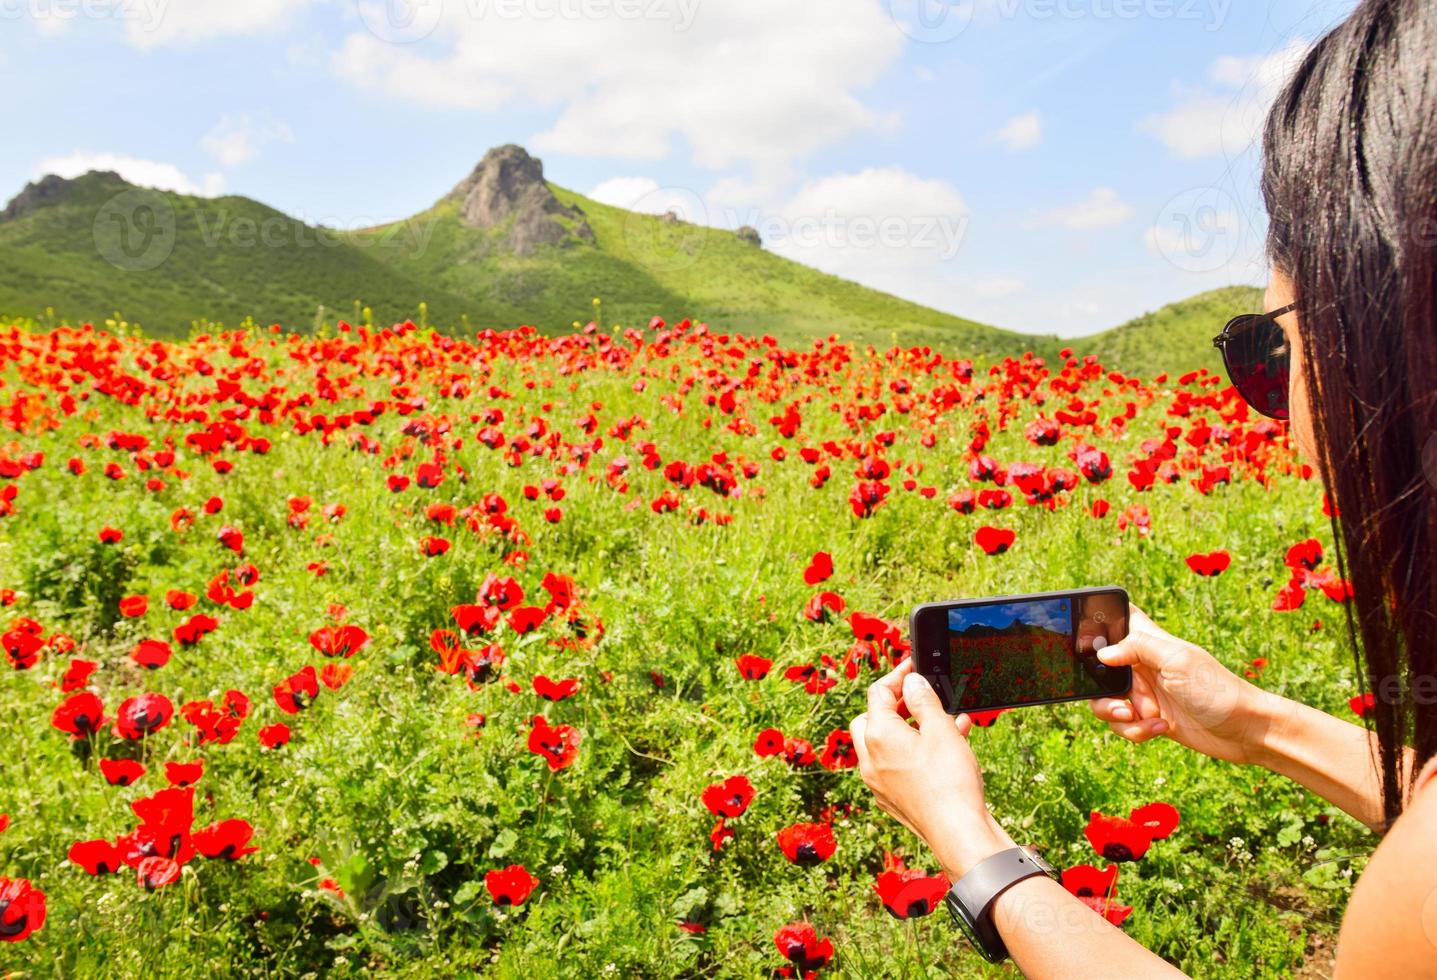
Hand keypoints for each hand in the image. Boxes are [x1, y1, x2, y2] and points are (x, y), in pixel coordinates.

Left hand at [850, 658, 1012, 877]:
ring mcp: (878, 782)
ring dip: (910, 730)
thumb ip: (923, 700)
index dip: (897, 676)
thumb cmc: (950, 781)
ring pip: (885, 745)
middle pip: (871, 719)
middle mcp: (870, 759)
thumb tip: (910, 681)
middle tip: (919, 698)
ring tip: (945, 723)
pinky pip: (896, 766)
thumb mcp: (941, 729)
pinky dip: (914, 753)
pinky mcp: (891, 799)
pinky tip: (946, 750)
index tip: (914, 669)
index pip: (878, 693)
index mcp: (877, 736)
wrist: (958, 833)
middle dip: (894, 705)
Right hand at [1088, 606, 1276, 764]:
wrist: (1245, 731)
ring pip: (1106, 700)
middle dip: (1098, 686)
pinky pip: (1123, 724)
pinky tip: (1160, 728)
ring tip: (1135, 716)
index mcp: (1150, 643)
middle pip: (1099, 668)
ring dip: (1113, 712)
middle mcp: (1143, 666)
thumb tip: (1102, 652)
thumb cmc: (1218, 690)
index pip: (1120, 620)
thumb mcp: (1177, 661)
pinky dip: (1135, 730)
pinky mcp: (1149, 719)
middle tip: (1116, 695)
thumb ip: (1138, 648)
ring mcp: (1145, 694)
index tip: (1085, 640)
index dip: (1097, 624)